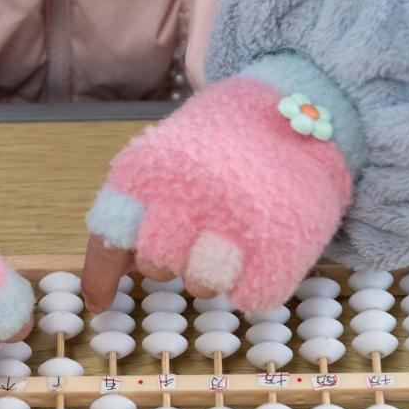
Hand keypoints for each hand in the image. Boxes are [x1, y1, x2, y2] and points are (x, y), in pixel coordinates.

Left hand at [82, 77, 352, 313]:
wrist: (309, 106)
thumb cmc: (228, 142)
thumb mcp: (170, 155)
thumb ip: (138, 204)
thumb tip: (111, 267)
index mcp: (149, 168)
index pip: (110, 238)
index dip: (100, 277)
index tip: (99, 303)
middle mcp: (187, 193)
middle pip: (156, 266)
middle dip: (169, 260)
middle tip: (193, 235)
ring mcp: (235, 220)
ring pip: (202, 286)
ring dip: (214, 270)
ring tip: (236, 232)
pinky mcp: (281, 245)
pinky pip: (250, 296)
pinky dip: (254, 282)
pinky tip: (263, 250)